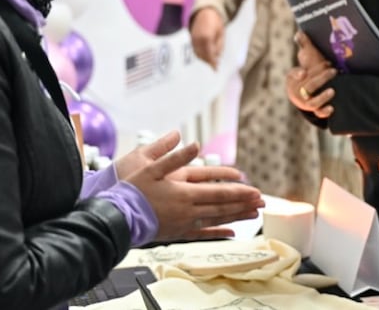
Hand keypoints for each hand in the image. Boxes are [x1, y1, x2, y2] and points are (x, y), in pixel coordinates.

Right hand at [120, 131, 265, 240]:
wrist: (116, 217)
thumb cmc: (132, 191)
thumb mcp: (151, 166)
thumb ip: (174, 156)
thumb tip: (194, 144)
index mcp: (184, 192)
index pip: (219, 192)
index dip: (239, 192)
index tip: (255, 191)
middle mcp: (188, 210)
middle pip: (222, 207)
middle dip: (244, 204)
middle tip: (262, 203)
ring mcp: (184, 223)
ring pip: (216, 220)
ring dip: (237, 217)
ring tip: (253, 215)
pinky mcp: (178, 233)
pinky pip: (203, 234)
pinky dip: (219, 232)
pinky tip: (231, 233)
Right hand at [189, 8, 225, 69]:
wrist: (205, 12)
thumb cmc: (216, 22)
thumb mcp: (221, 34)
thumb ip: (219, 46)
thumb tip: (217, 57)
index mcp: (206, 38)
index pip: (209, 55)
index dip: (212, 63)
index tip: (215, 69)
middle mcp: (197, 40)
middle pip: (202, 56)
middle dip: (208, 62)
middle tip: (214, 65)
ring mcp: (192, 39)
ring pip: (197, 54)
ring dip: (203, 58)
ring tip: (210, 61)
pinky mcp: (190, 39)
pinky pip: (194, 49)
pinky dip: (199, 54)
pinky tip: (205, 55)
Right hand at [286, 36, 336, 118]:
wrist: (306, 89)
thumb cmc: (307, 70)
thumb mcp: (305, 56)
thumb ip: (304, 45)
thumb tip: (299, 32)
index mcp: (293, 78)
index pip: (293, 76)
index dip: (297, 74)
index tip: (303, 72)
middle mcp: (298, 91)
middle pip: (308, 86)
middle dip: (320, 78)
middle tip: (332, 70)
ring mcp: (306, 101)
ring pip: (312, 102)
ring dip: (322, 97)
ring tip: (333, 90)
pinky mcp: (315, 109)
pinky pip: (318, 113)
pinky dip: (324, 112)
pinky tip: (332, 108)